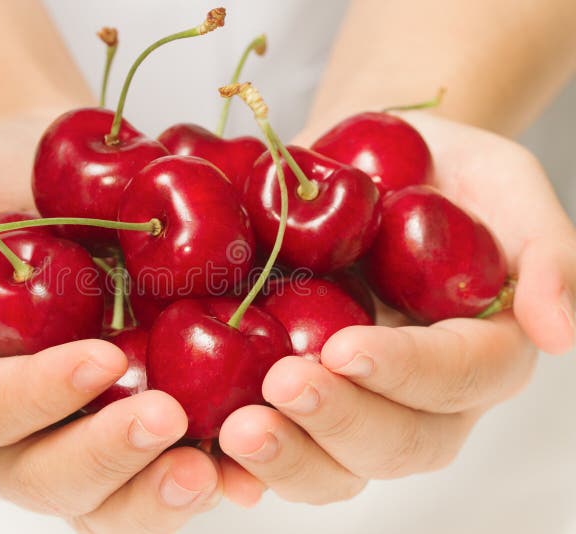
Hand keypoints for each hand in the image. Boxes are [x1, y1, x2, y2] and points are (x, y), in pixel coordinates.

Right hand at [0, 111, 222, 531]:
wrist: (44, 174)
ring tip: (213, 470)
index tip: (101, 357)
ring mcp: (66, 436)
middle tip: (168, 420)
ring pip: (101, 501)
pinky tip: (244, 470)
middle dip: (105, 456)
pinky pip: (153, 474)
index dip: (34, 395)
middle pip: (41, 477)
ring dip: (154, 495)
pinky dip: (199, 478)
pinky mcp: (124, 425)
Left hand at [217, 113, 575, 503]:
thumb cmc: (435, 171)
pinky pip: (274, 445)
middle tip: (284, 387)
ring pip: (334, 467)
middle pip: (396, 444)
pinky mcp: (292, 396)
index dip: (407, 373)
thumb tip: (558, 332)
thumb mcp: (502, 183)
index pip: (457, 380)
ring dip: (288, 457)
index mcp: (477, 350)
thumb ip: (545, 250)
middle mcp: (416, 396)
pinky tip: (206, 456)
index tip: (347, 347)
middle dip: (339, 423)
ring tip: (238, 430)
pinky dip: (241, 467)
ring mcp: (352, 402)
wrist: (355, 165)